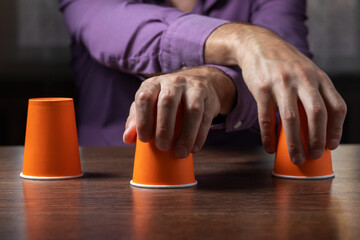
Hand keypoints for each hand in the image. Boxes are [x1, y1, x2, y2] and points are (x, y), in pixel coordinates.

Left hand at [123, 66, 235, 157]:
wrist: (200, 82)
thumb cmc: (168, 97)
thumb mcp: (150, 103)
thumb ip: (136, 119)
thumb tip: (127, 139)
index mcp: (154, 84)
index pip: (145, 98)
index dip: (143, 120)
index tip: (144, 139)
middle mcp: (173, 82)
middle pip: (168, 101)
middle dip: (164, 127)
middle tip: (163, 147)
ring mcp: (193, 88)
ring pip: (192, 110)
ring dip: (186, 135)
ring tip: (180, 152)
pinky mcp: (209, 98)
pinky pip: (206, 118)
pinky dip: (200, 136)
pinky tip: (194, 148)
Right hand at [205, 23, 346, 164]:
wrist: (257, 44)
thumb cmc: (284, 62)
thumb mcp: (306, 71)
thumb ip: (314, 92)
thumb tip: (317, 126)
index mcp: (318, 76)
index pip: (336, 105)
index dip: (336, 129)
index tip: (332, 145)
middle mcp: (302, 79)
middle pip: (316, 113)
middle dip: (317, 139)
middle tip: (314, 155)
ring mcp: (281, 83)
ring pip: (291, 119)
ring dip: (294, 143)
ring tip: (295, 158)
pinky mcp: (261, 89)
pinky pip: (266, 118)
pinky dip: (268, 136)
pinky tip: (269, 147)